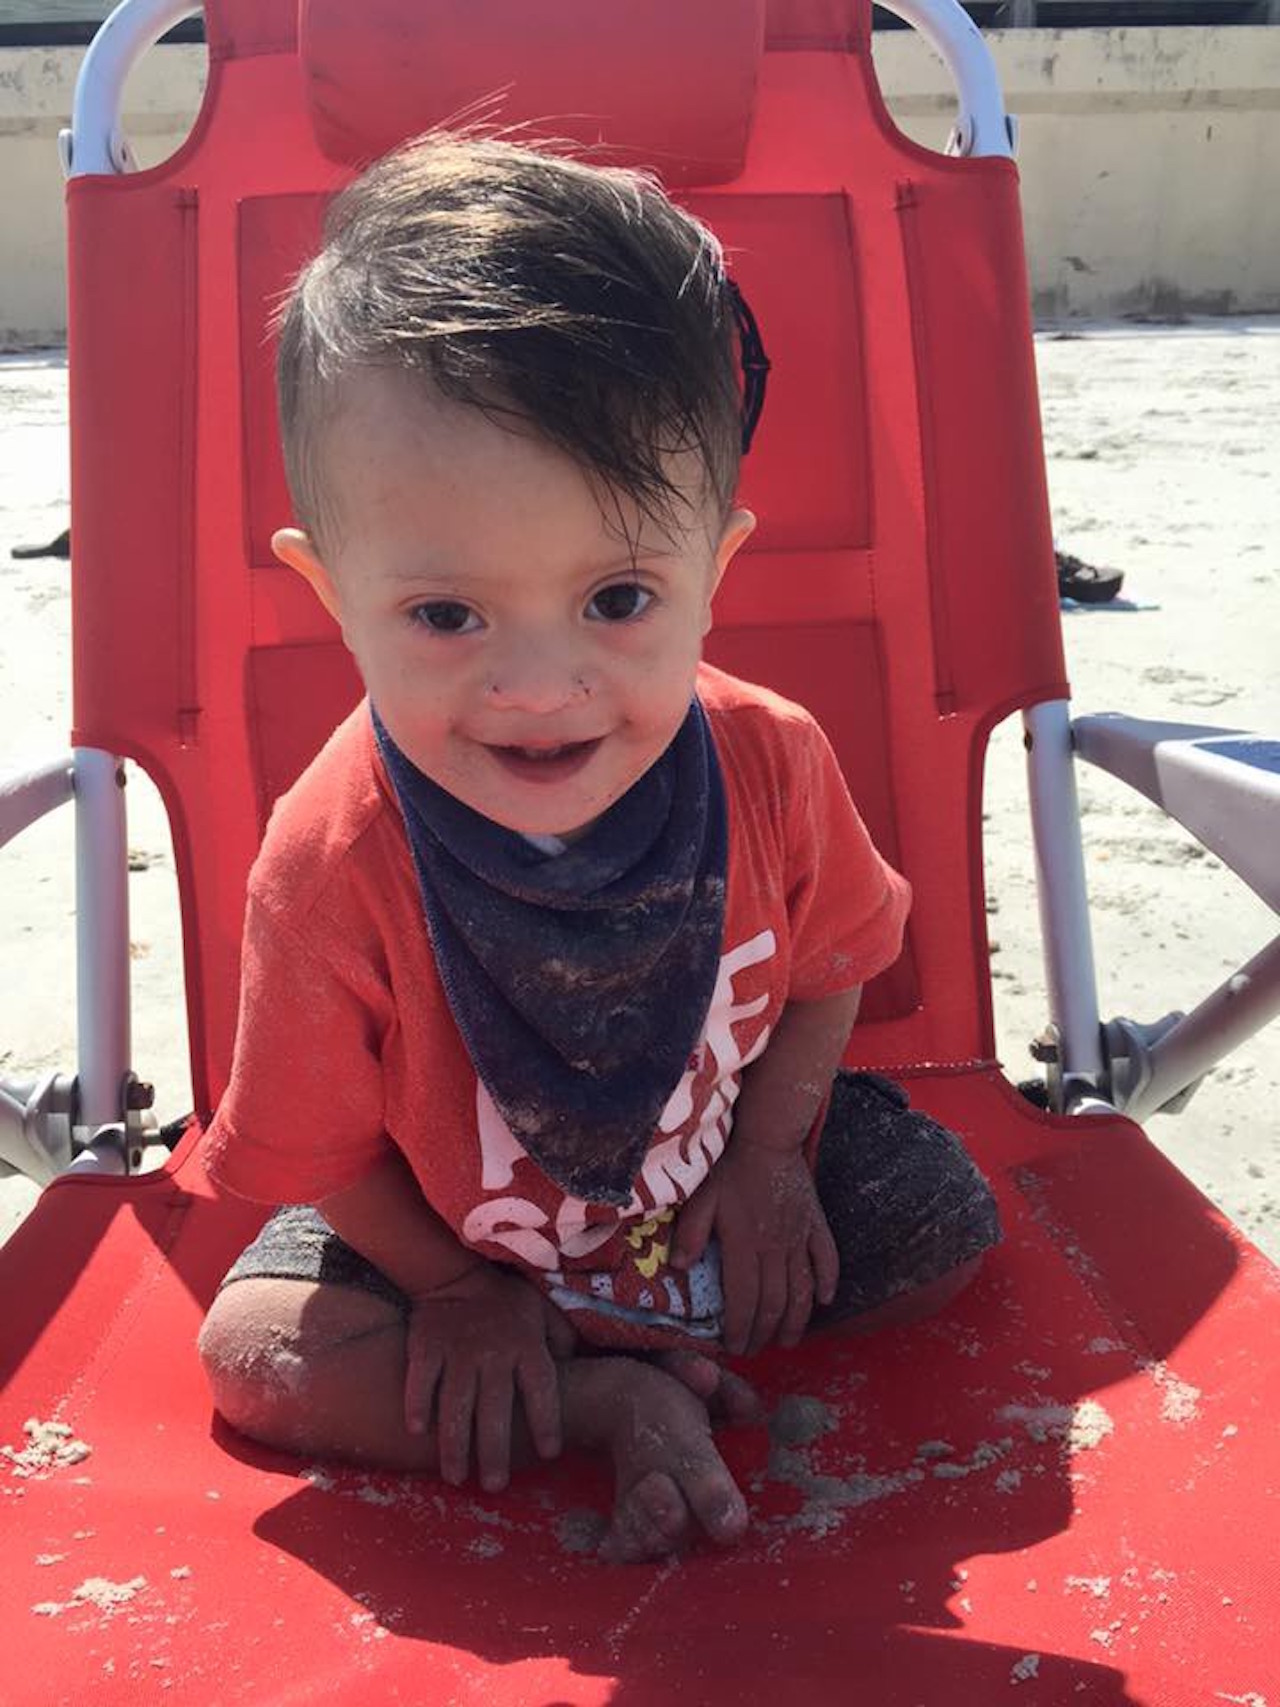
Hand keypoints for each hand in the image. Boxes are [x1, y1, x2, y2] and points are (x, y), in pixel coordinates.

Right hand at [404, 1264, 575, 1490]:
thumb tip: (579, 1369)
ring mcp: (458, 1351)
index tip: (550, 1453)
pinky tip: (418, 1432)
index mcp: (527, 1345)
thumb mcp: (543, 1312)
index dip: (547, 1421)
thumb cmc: (507, 1303)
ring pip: (456, 1404)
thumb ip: (562, 1339)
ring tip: (456, 1477)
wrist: (456, 1274)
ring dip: (455, 1444)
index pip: (542, 1388)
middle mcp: (494, 1352)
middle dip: (494, 1451)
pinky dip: (418, 1405)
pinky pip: (421, 1380)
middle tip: (494, 1486)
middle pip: (495, 1409)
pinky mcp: (426, 1347)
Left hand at [671, 1141, 837, 1356]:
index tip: (735, 1347)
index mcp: (744, 1244)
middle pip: (774, 1302)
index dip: (740, 1329)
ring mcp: (799, 1237)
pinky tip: (825, 1300)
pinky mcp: (816, 1224)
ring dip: (796, 1320)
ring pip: (802, 1289)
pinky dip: (828, 1281)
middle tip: (756, 1350)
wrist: (768, 1138)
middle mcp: (775, 1247)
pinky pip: (828, 1258)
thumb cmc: (729, 1167)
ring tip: (787, 1341)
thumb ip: (690, 1232)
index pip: (744, 1300)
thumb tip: (680, 1268)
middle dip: (764, 1333)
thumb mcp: (699, 1197)